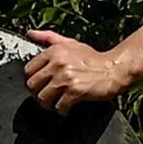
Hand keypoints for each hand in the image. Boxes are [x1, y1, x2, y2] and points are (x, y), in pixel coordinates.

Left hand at [18, 30, 133, 111]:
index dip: (32, 79)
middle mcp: (58, 64)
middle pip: (32, 85)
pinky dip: (62, 110)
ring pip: (42, 98)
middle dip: (37, 93)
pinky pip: (59, 107)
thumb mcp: (70, 43)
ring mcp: (66, 78)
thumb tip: (30, 33)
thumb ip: (48, 37)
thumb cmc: (93, 58)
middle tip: (46, 96)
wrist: (115, 69)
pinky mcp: (75, 92)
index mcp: (54, 52)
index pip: (28, 70)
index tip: (39, 84)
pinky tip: (66, 108)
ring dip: (48, 104)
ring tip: (55, 103)